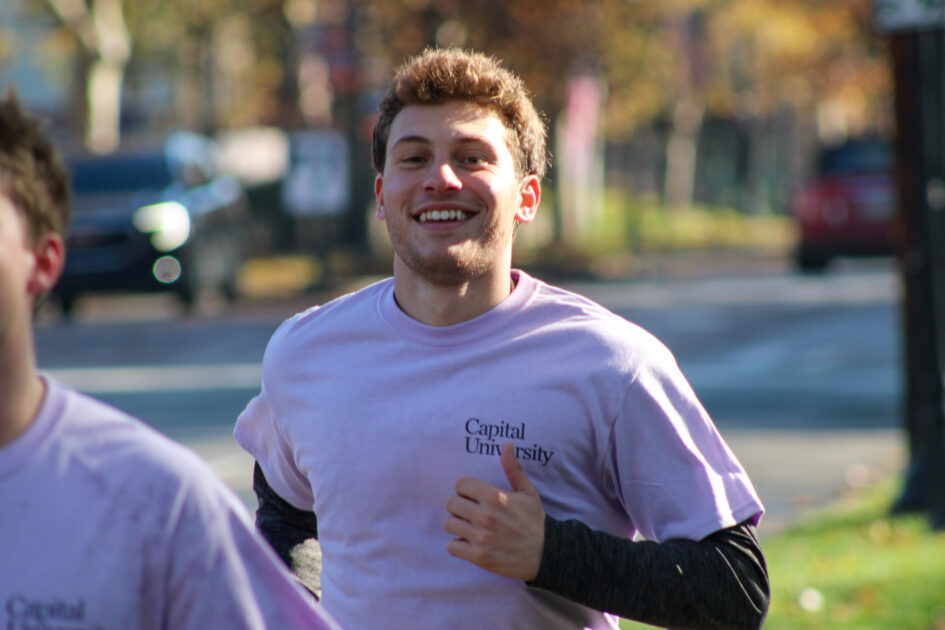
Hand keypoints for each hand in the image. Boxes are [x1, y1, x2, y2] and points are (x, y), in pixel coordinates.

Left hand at [444, 442, 544, 580]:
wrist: (546, 553)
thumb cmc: (535, 521)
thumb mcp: (527, 492)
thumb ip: (513, 469)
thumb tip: (507, 445)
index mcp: (495, 496)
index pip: (461, 484)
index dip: (466, 490)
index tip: (473, 497)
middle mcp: (486, 515)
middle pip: (451, 503)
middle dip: (459, 507)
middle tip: (470, 513)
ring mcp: (481, 537)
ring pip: (449, 524)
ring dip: (457, 526)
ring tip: (469, 528)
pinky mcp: (479, 556)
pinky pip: (452, 546)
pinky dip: (458, 545)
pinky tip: (469, 543)